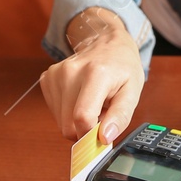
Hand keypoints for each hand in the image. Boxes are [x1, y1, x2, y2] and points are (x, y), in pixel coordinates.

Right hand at [40, 7, 143, 143]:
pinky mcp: (47, 78)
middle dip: (85, 128)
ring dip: (76, 120)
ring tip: (91, 103)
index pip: (82, 117)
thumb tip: (105, 138)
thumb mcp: (132, 92)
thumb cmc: (122, 67)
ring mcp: (55, 74)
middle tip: (100, 114)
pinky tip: (79, 97)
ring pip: (60, 121)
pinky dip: (67, 111)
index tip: (101, 136)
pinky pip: (54, 111)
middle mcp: (71, 72)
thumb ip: (121, 117)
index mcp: (96, 73)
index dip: (90, 135)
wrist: (106, 42)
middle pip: (68, 124)